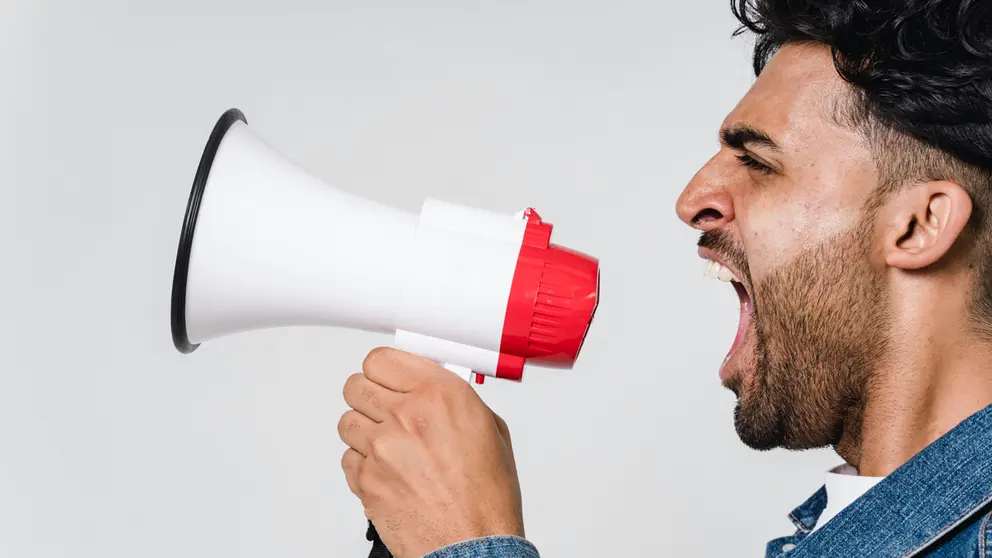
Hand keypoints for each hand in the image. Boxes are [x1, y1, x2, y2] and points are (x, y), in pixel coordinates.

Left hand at [338, 347, 524, 557]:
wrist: (474, 544)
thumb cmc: (487, 497)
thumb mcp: (490, 430)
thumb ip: (456, 401)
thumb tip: (433, 389)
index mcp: (441, 395)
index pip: (382, 359)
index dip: (385, 370)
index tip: (389, 377)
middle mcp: (406, 416)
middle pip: (356, 385)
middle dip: (371, 396)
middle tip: (386, 409)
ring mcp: (381, 448)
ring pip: (347, 421)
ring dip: (364, 430)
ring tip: (389, 446)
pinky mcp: (366, 479)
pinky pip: (347, 458)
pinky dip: (363, 464)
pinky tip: (388, 471)